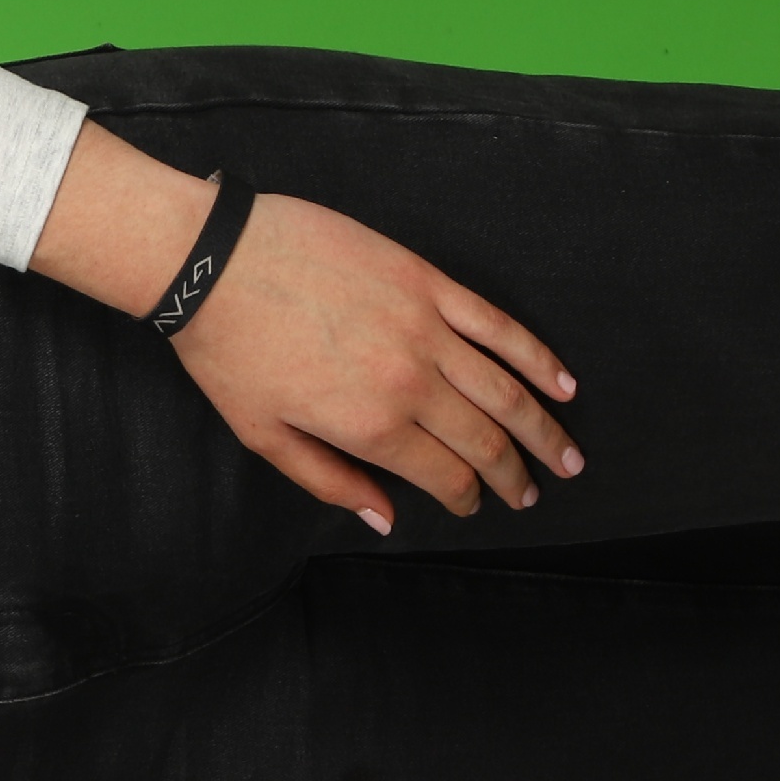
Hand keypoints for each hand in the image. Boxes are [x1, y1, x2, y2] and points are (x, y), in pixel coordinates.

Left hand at [174, 193, 582, 528]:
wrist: (212, 260)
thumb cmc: (228, 350)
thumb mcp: (263, 434)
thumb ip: (329, 481)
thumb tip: (385, 520)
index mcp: (370, 426)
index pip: (444, 475)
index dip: (468, 498)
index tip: (479, 506)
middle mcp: (409, 382)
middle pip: (485, 439)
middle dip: (516, 474)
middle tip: (536, 492)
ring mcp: (424, 328)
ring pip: (504, 388)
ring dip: (543, 426)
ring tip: (567, 455)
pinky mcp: (426, 281)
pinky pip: (497, 325)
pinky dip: (536, 357)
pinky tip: (563, 382)